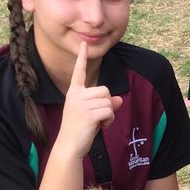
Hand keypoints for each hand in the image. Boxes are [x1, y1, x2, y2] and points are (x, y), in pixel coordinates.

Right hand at [58, 42, 122, 156]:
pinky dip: (110, 120)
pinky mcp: (88, 114)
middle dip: (108, 104)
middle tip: (98, 117)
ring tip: (98, 123)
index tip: (84, 44)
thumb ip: (106, 104)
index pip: (79, 72)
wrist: (69, 146)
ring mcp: (81, 103)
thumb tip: (119, 99)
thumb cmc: (80, 130)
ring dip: (109, 113)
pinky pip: (109, 111)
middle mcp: (76, 95)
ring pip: (109, 100)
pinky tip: (101, 127)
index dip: (82, 58)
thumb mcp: (93, 114)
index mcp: (74, 92)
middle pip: (105, 90)